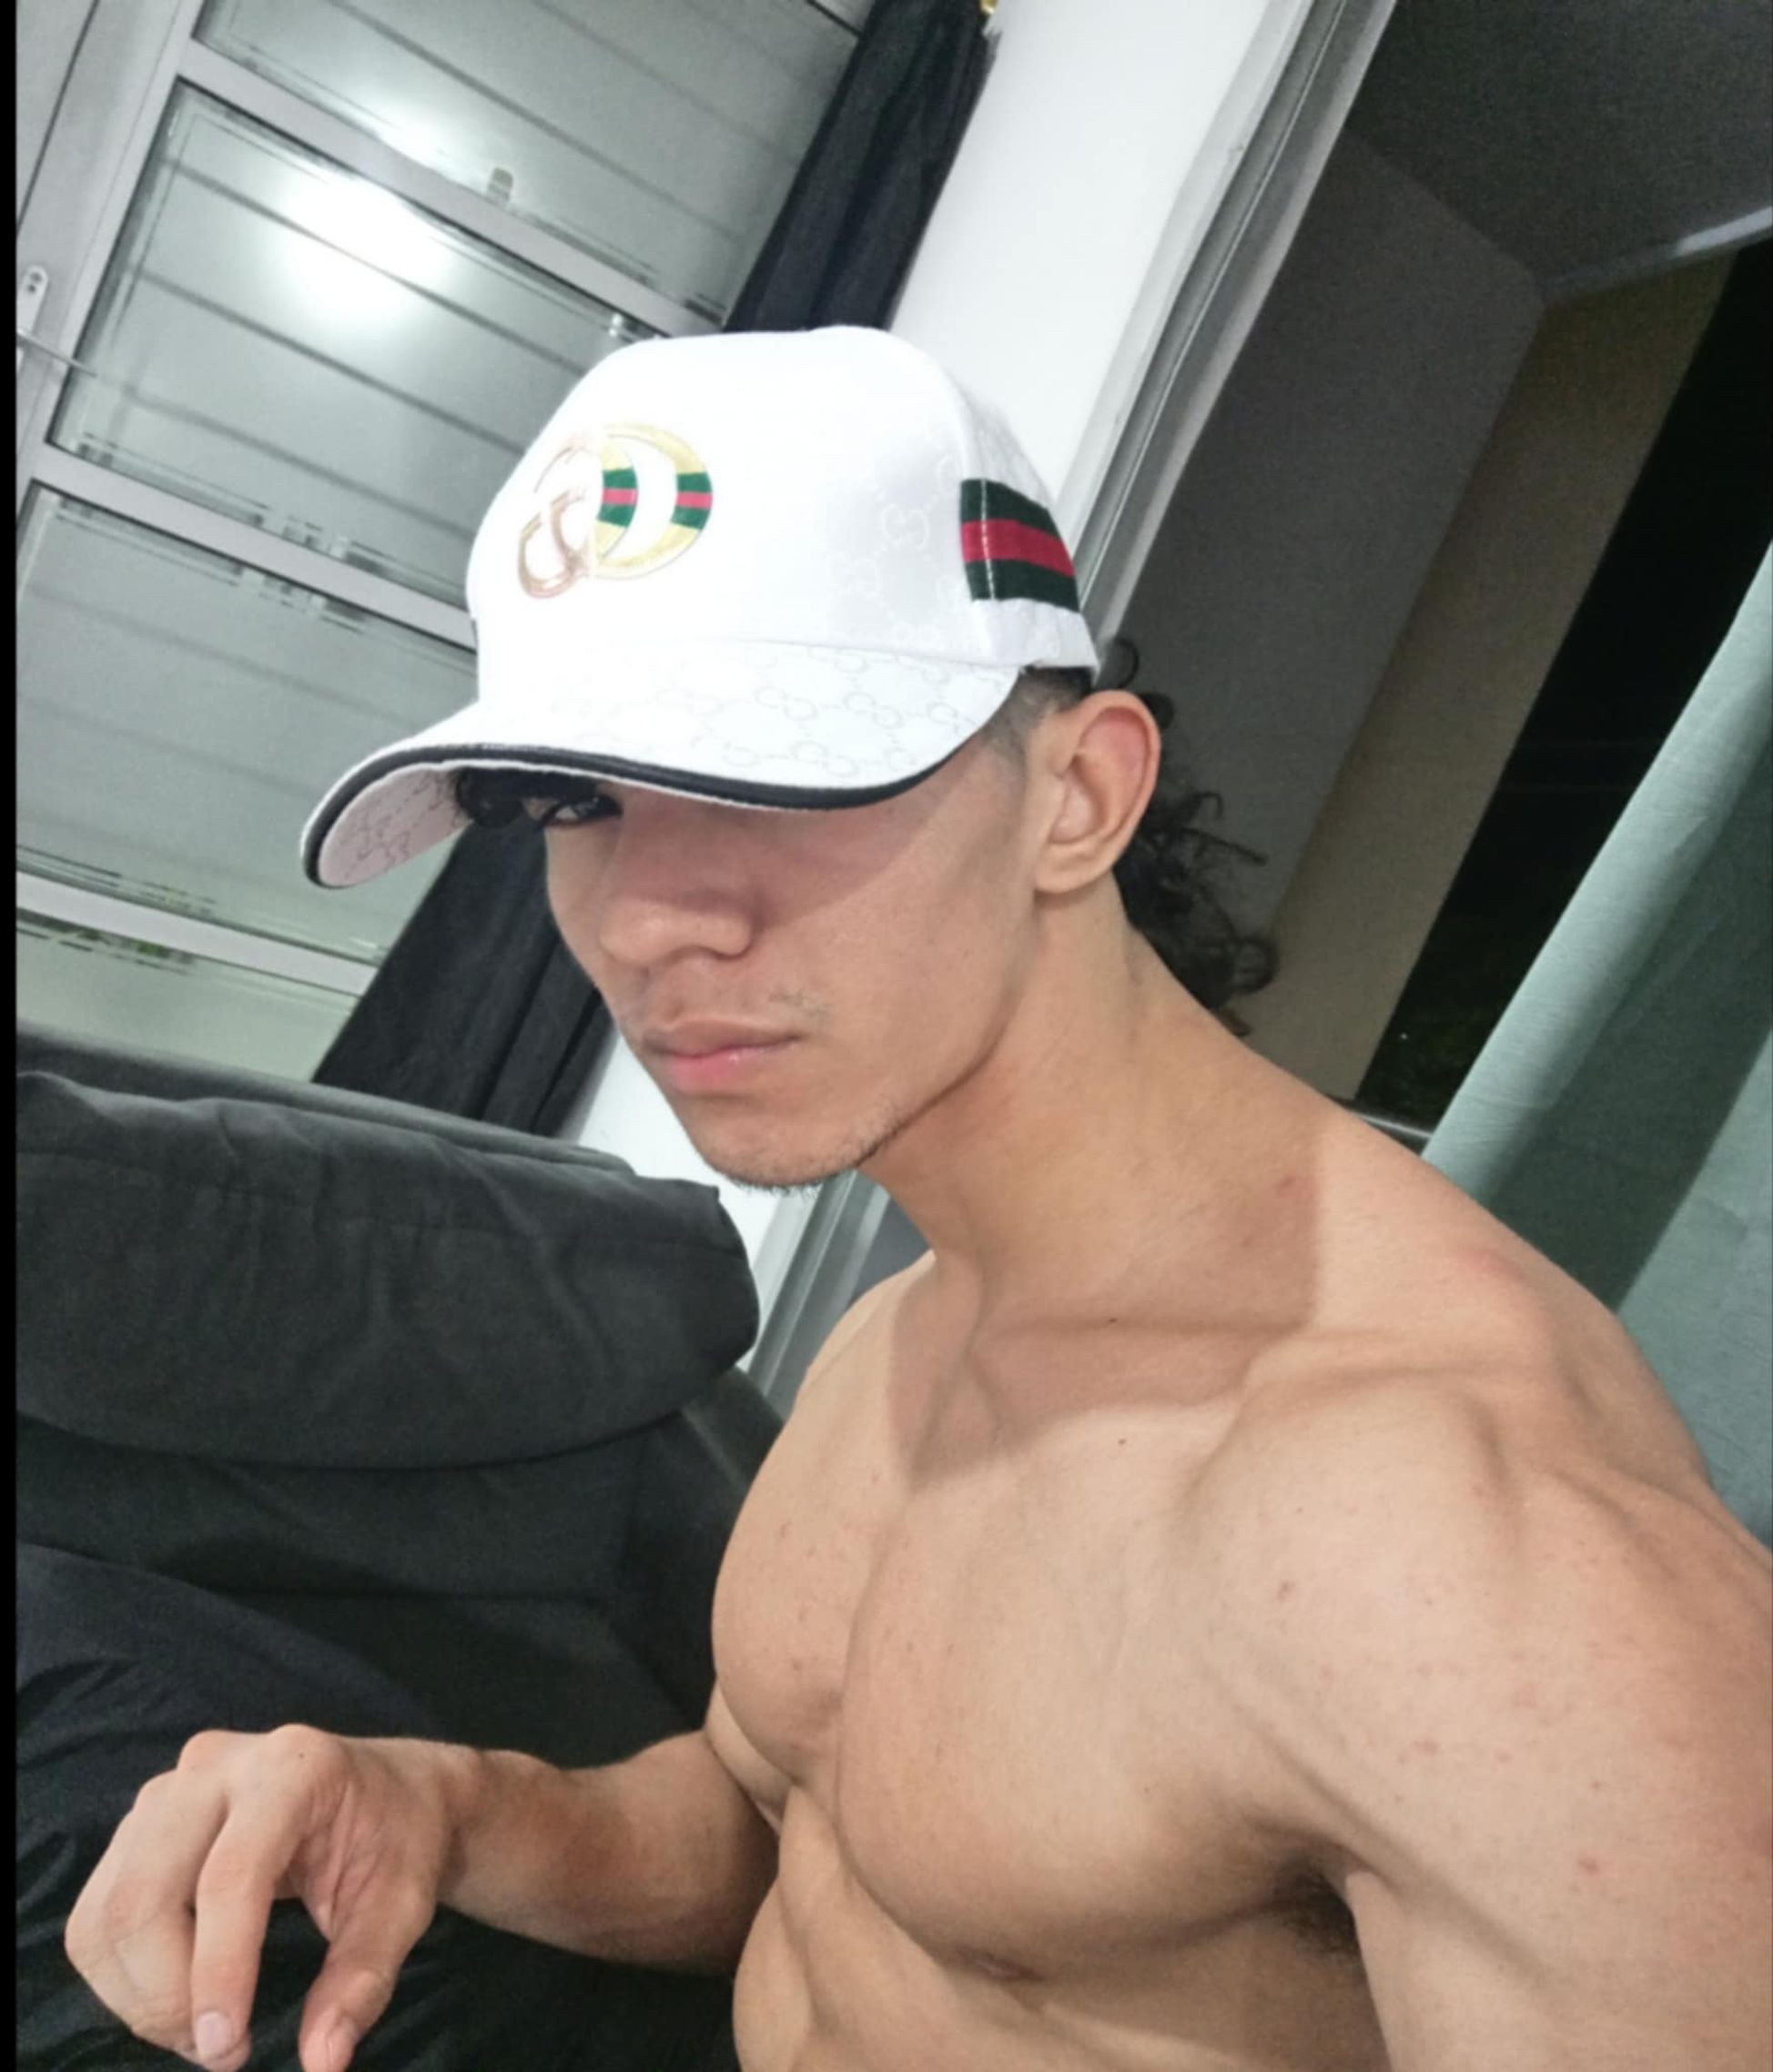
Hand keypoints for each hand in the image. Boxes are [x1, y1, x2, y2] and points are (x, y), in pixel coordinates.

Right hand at [65, 1724, 463, 2071]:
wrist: (388, 1788)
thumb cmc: (397, 1841)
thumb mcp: (401, 1907)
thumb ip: (362, 1981)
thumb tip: (323, 2061)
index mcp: (293, 1768)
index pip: (230, 1877)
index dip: (217, 1971)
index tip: (226, 2049)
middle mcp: (217, 1766)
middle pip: (144, 1895)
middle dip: (166, 1994)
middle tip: (219, 2049)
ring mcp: (169, 1790)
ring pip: (107, 1911)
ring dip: (138, 1993)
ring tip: (199, 2028)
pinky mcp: (140, 1822)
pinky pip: (98, 1912)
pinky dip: (122, 1975)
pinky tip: (176, 1990)